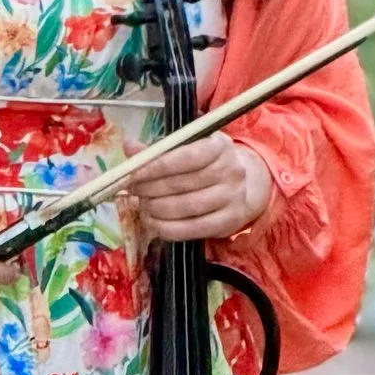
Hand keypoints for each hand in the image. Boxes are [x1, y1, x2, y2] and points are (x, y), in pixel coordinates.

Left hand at [125, 133, 272, 242]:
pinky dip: (167, 228)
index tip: (133, 175)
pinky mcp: (229, 222)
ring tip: (143, 207)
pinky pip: (192, 229)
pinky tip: (154, 224)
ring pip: (185, 207)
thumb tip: (129, 146)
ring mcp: (233, 197)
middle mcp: (231, 170)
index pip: (185, 157)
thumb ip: (159, 150)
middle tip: (133, 192)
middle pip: (182, 183)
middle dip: (150, 189)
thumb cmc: (207, 165)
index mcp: (219, 146)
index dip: (155, 167)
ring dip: (156, 209)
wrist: (245, 187)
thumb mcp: (188, 150)